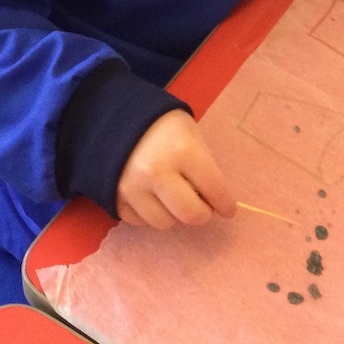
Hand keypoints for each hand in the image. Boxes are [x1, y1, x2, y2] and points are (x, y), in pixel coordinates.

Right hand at [116, 109, 236, 227]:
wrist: (115, 120)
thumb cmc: (162, 125)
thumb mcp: (191, 134)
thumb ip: (204, 166)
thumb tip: (214, 199)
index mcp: (182, 151)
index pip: (214, 189)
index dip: (225, 204)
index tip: (228, 210)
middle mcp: (157, 173)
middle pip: (190, 214)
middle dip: (202, 214)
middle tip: (203, 206)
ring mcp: (133, 188)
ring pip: (165, 223)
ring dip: (174, 215)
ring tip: (174, 197)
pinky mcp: (114, 199)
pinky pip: (141, 222)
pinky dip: (151, 214)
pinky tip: (153, 197)